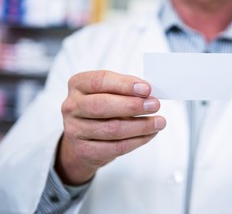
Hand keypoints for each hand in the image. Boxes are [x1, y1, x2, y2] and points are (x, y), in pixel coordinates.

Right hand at [56, 70, 165, 184]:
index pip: (100, 81)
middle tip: (154, 105)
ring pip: (112, 129)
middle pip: (103, 106)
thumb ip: (125, 89)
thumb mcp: (108, 92)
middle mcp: (72, 106)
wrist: (81, 140)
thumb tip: (148, 94)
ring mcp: (75, 130)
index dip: (125, 84)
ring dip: (141, 126)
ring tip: (159, 122)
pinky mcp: (85, 150)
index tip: (147, 89)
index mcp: (78, 85)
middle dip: (133, 106)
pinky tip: (150, 134)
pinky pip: (116, 147)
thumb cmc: (100, 110)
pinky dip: (137, 141)